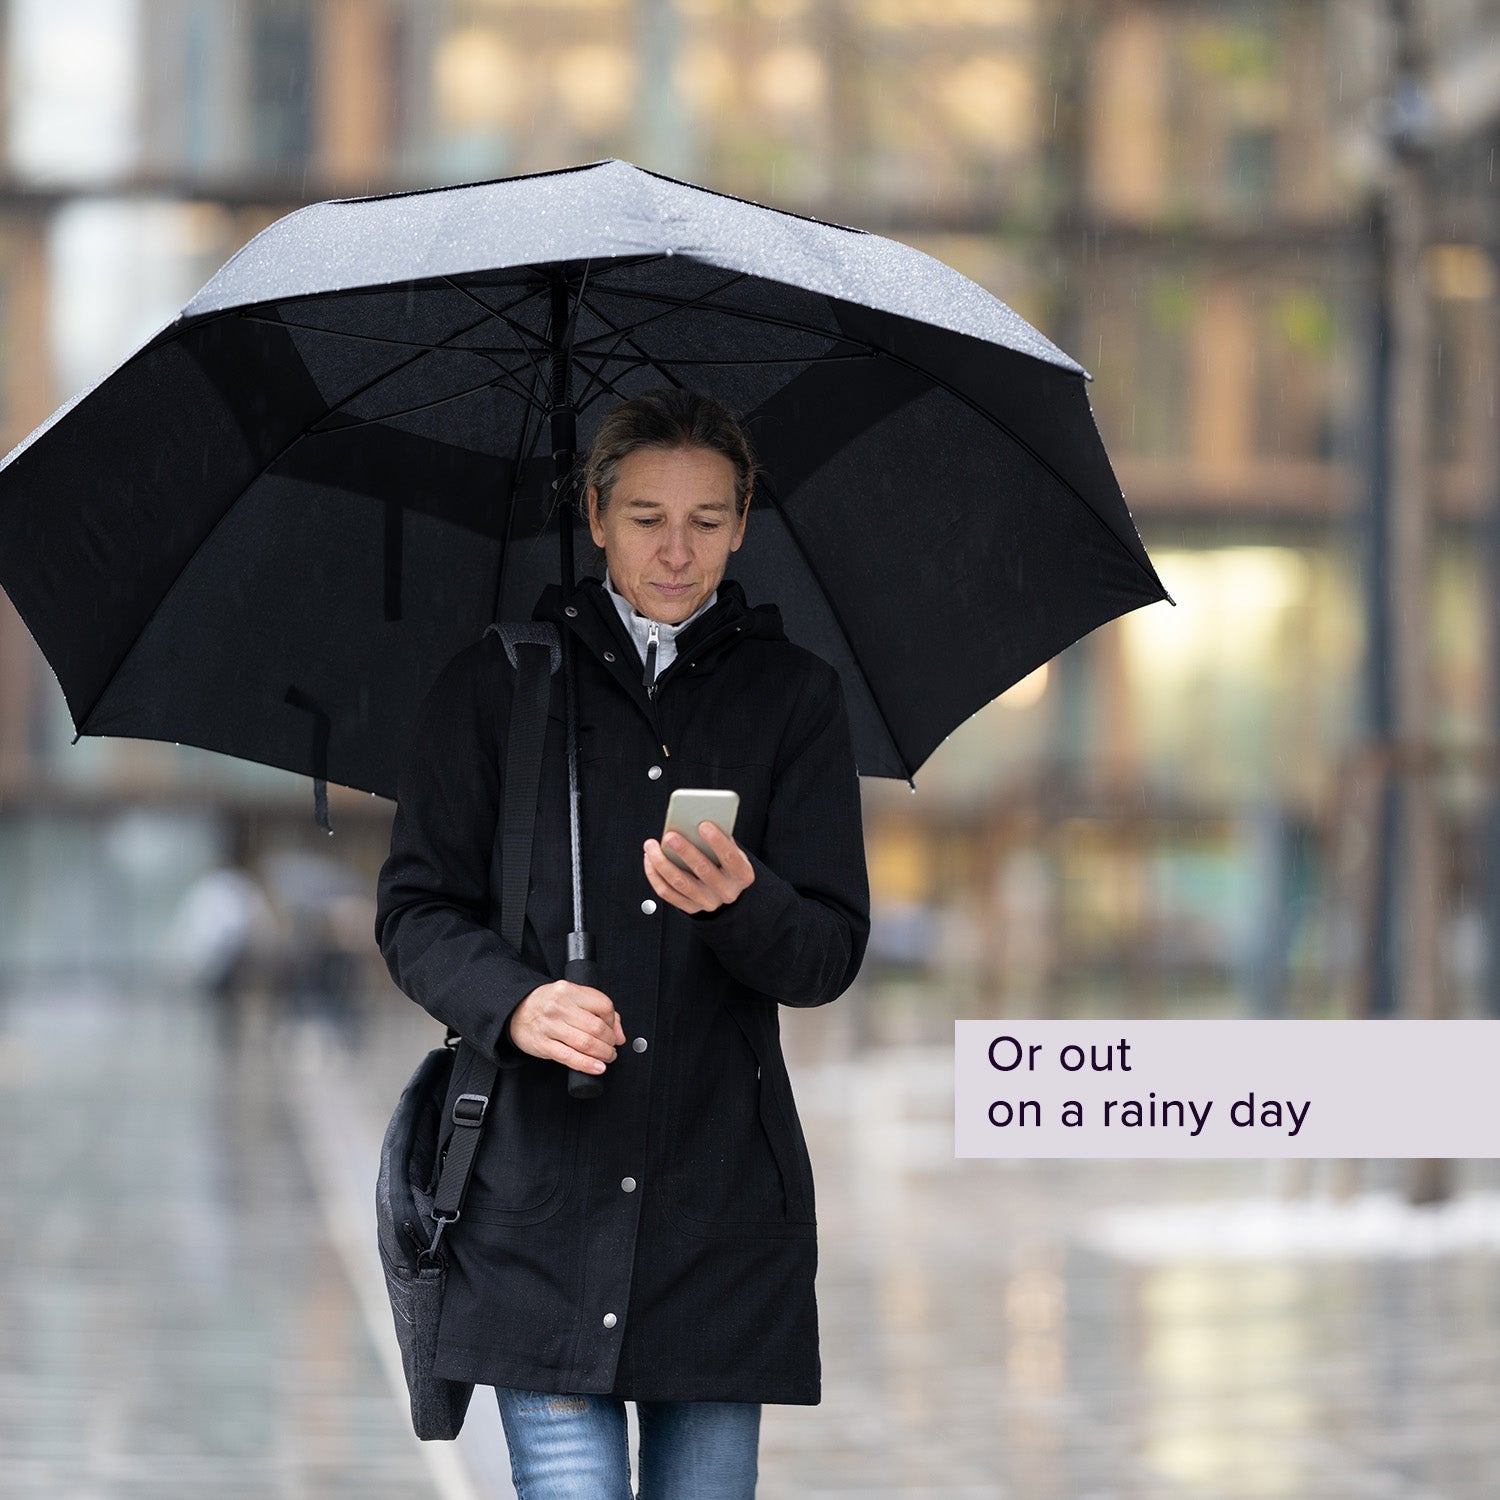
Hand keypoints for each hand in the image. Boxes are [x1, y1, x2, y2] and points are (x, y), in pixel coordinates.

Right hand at [508, 980, 624, 1072]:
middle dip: (610, 1041)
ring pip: (586, 1043)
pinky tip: (597, 1067)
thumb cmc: (546, 1004)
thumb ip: (597, 1010)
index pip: (603, 1005)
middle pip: (596, 1027)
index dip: (613, 1021)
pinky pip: (569, 1057)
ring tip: (607, 1056)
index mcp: (568, 990)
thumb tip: (619, 1033)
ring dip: (603, 1054)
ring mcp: (549, 1026)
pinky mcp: (543, 1044)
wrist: (515, 1011)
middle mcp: (558, 1006)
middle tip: (612, 1046)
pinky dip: (587, 1065)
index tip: (613, 1029)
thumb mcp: (571, 997)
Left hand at [643, 822, 755, 914]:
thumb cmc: (725, 861)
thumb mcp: (730, 849)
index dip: (718, 841)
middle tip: (670, 836)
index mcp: (742, 875)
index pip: (731, 858)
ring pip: (681, 883)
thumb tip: (693, 822)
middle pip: (704, 871)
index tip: (703, 824)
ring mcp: (708, 902)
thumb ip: (718, 837)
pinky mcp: (690, 908)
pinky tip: (649, 859)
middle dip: (685, 851)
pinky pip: (667, 892)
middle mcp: (727, 891)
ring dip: (662, 862)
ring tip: (651, 845)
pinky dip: (655, 875)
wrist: (725, 889)